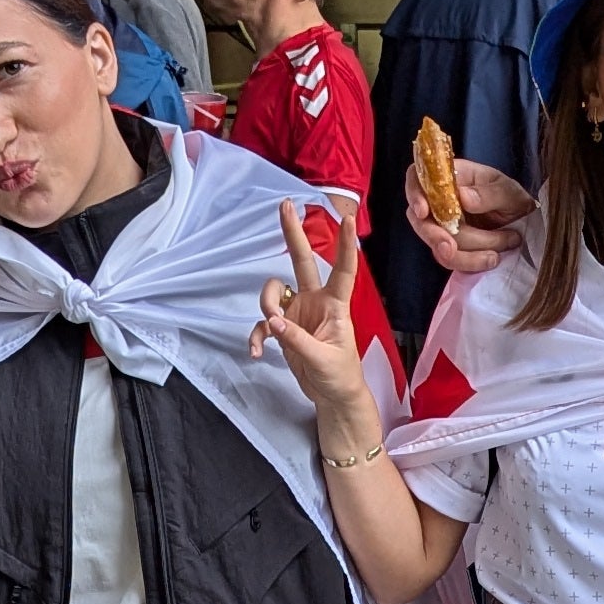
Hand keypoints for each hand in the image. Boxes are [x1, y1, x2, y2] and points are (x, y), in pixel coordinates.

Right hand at [251, 201, 381, 425]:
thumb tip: (274, 321)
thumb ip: (297, 339)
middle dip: (292, 234)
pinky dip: (257, 335)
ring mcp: (297, 313)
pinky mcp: (283, 329)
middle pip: (302, 262)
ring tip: (271, 330)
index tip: (346, 220)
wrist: (333, 397)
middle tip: (284, 206)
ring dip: (266, 307)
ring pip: (273, 292)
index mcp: (335, 306)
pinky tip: (256, 352)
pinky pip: (263, 323)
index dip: (344, 246)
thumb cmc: (340, 377)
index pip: (343, 270)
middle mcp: (315, 302)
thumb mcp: (323, 360)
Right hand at [407, 156, 532, 279]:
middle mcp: (440, 201)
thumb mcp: (509, 191)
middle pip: (421, 220)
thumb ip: (489, 194)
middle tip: (450, 250)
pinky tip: (491, 259)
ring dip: (465, 254)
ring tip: (495, 254)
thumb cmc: (511, 197)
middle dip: (435, 237)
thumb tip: (462, 198)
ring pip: (437, 244)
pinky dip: (469, 263)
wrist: (523, 221)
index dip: (414, 194)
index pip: (419, 178)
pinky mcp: (450, 247)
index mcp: (450, 177)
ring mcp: (442, 226)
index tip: (423, 212)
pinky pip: (450, 259)